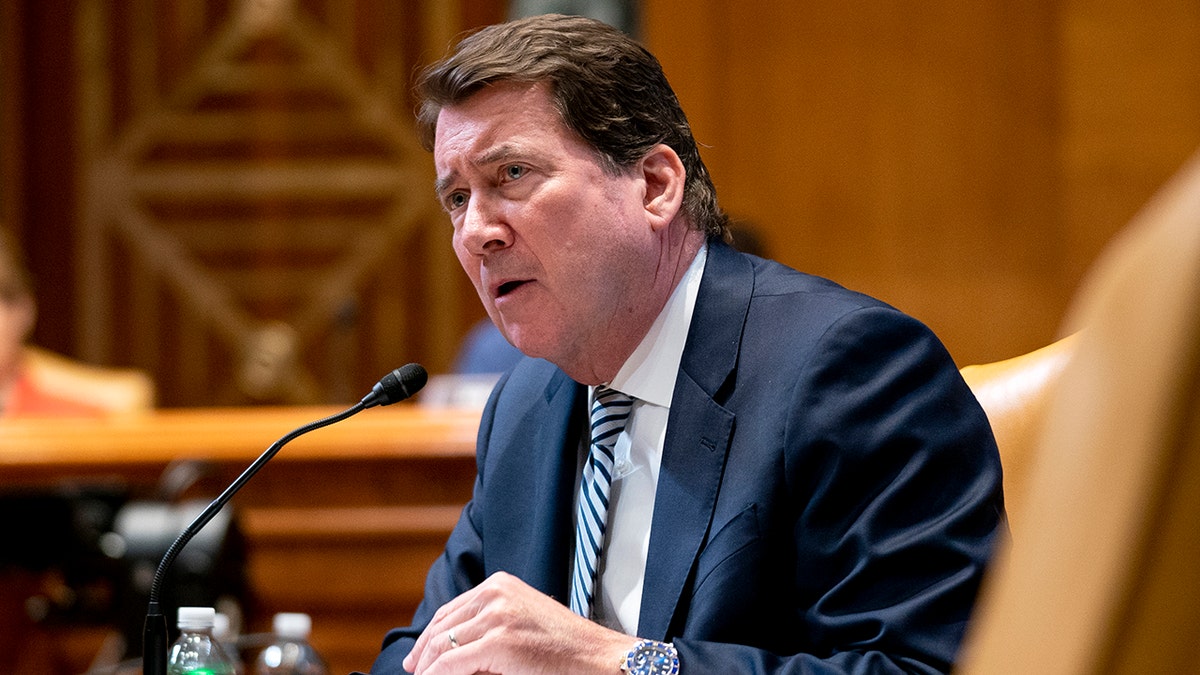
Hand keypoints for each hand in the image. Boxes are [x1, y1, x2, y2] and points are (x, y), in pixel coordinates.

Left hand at [402, 571, 637, 673]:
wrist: (597, 656)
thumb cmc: (564, 646)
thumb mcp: (522, 620)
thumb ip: (490, 623)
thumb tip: (450, 650)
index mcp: (500, 584)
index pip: (450, 610)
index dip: (429, 635)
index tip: (419, 656)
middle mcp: (495, 593)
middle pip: (442, 625)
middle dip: (423, 652)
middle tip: (413, 671)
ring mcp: (497, 616)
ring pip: (442, 646)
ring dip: (427, 667)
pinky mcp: (498, 642)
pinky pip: (450, 664)